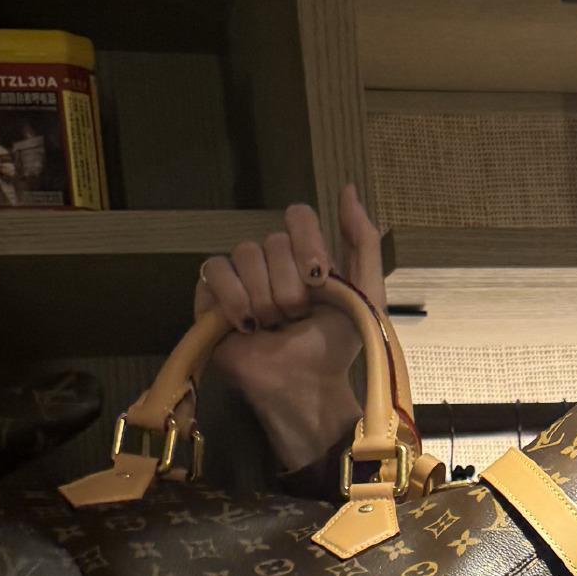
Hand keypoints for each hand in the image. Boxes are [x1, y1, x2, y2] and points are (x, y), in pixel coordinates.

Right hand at [197, 186, 386, 473]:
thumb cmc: (336, 346)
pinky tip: (247, 325)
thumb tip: (348, 188)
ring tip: (273, 327)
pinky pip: (214, 270)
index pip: (298, 216)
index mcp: (304, 255)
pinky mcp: (210, 298)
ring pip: (245, 254)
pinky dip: (234, 298)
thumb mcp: (366, 294)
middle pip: (272, 240)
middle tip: (296, 318)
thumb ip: (363, 241)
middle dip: (290, 287)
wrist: (306, 387)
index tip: (320, 282)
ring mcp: (239, 278)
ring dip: (265, 298)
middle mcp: (270, 261)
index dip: (308, 244)